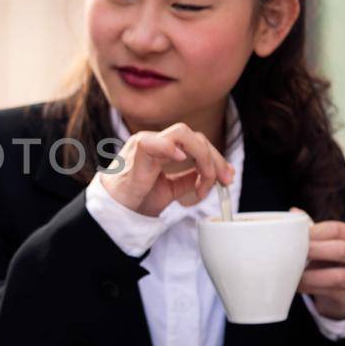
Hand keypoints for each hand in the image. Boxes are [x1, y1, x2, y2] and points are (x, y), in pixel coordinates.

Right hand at [101, 124, 233, 217]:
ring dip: (202, 156)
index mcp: (165, 148)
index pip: (198, 143)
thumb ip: (189, 179)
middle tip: (223, 180)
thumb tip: (212, 175)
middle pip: (196, 137)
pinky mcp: (136, 151)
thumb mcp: (172, 189)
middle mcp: (157, 141)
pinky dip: (169, 147)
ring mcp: (147, 143)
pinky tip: (181, 158)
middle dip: (215, 158)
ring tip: (204, 180)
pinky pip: (153, 141)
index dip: (217, 159)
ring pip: (182, 134)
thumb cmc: (138, 198)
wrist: (117, 211)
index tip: (227, 178)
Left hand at [298, 218, 344, 318]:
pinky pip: (332, 292)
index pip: (337, 229)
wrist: (341, 292)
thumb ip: (312, 230)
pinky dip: (312, 288)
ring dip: (312, 276)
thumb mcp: (324, 243)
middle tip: (293, 253)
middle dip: (316, 251)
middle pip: (343, 250)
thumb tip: (294, 212)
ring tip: (294, 274)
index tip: (296, 236)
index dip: (315, 232)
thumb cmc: (329, 261)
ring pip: (339, 276)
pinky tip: (298, 285)